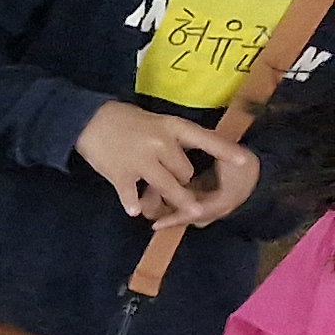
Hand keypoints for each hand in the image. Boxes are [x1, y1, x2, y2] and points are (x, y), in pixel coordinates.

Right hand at [76, 101, 258, 225]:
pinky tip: (135, 210)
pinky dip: (133, 203)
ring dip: (178, 200)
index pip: (205, 140)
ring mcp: (141, 161)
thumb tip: (186, 168)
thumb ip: (173, 142)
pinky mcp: (121, 174)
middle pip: (184, 171)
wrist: (91, 121)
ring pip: (167, 186)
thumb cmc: (127, 121)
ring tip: (189, 214)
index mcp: (172, 128)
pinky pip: (131, 194)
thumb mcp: (158, 123)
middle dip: (183, 180)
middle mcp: (160, 144)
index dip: (225, 151)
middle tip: (177, 185)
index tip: (244, 162)